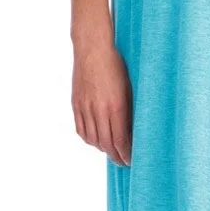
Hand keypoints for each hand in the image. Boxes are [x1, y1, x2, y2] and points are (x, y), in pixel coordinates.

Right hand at [71, 41, 131, 165]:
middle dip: (116, 156)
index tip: (132, 160)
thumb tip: (133, 129)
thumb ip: (129, 109)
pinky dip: (89, 139)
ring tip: (112, 153)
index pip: (121, 140)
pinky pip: (81, 130)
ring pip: (93, 139)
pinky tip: (97, 141)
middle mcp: (99, 110)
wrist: (93, 48)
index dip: (127, 153)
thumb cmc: (117, 65)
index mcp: (116, 106)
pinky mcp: (76, 104)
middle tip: (124, 162)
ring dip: (103, 149)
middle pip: (107, 144)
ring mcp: (85, 107)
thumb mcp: (129, 87)